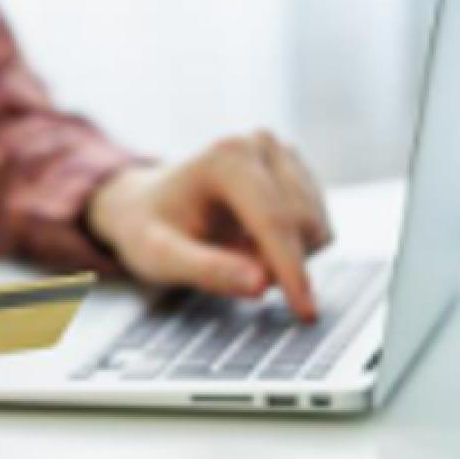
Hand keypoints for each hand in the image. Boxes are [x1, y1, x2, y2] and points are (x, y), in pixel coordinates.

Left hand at [88, 130, 331, 320]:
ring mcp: (282, 154)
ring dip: (282, 257)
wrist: (144, 205)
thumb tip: (260, 284)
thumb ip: (207, 270)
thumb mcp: (160, 256)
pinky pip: (315, 227)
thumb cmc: (147, 230)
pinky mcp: (296, 171)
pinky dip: (288, 247)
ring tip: (232, 250)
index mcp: (225, 158)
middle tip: (226, 267)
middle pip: (301, 226)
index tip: (305, 313)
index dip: (291, 271)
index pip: (273, 221)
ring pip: (315, 229)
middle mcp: (259, 145)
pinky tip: (250, 241)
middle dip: (274, 263)